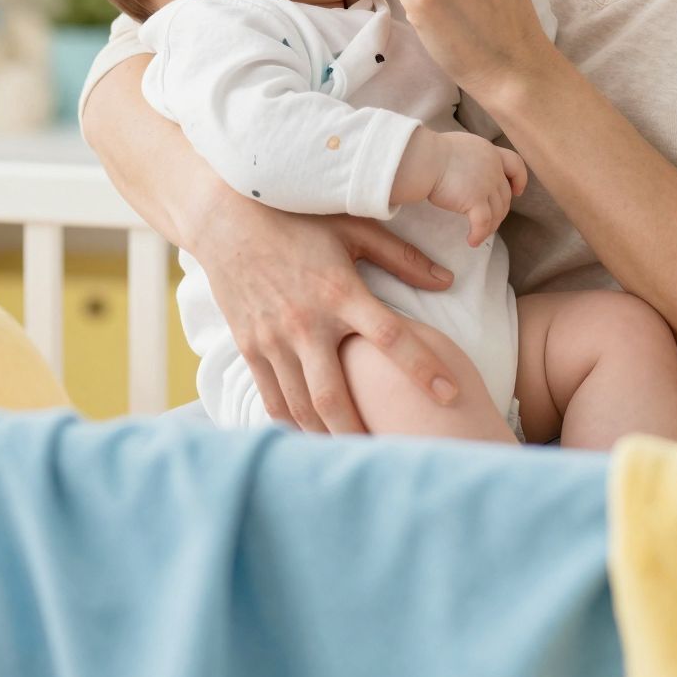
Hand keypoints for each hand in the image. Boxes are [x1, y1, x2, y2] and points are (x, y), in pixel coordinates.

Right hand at [81, 59, 465, 434]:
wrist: (226, 219)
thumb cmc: (299, 219)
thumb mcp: (353, 228)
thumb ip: (401, 257)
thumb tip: (447, 280)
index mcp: (339, 291)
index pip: (390, 338)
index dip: (422, 368)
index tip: (450, 395)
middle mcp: (305, 323)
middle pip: (335, 396)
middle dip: (362, 433)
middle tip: (392, 456)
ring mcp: (273, 340)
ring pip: (302, 406)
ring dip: (328, 437)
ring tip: (355, 457)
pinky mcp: (250, 347)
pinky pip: (272, 399)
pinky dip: (294, 425)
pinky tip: (314, 440)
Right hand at [426, 134, 526, 246]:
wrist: (424, 159)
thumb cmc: (432, 152)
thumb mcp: (460, 147)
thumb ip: (471, 159)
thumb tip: (465, 171)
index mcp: (489, 152)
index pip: (515, 164)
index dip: (520, 179)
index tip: (517, 191)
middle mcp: (493, 168)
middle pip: (505, 195)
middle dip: (500, 210)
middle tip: (490, 220)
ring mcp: (486, 185)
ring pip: (497, 212)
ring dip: (490, 226)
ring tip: (480, 234)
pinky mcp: (476, 201)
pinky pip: (483, 223)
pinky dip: (479, 234)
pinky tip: (471, 241)